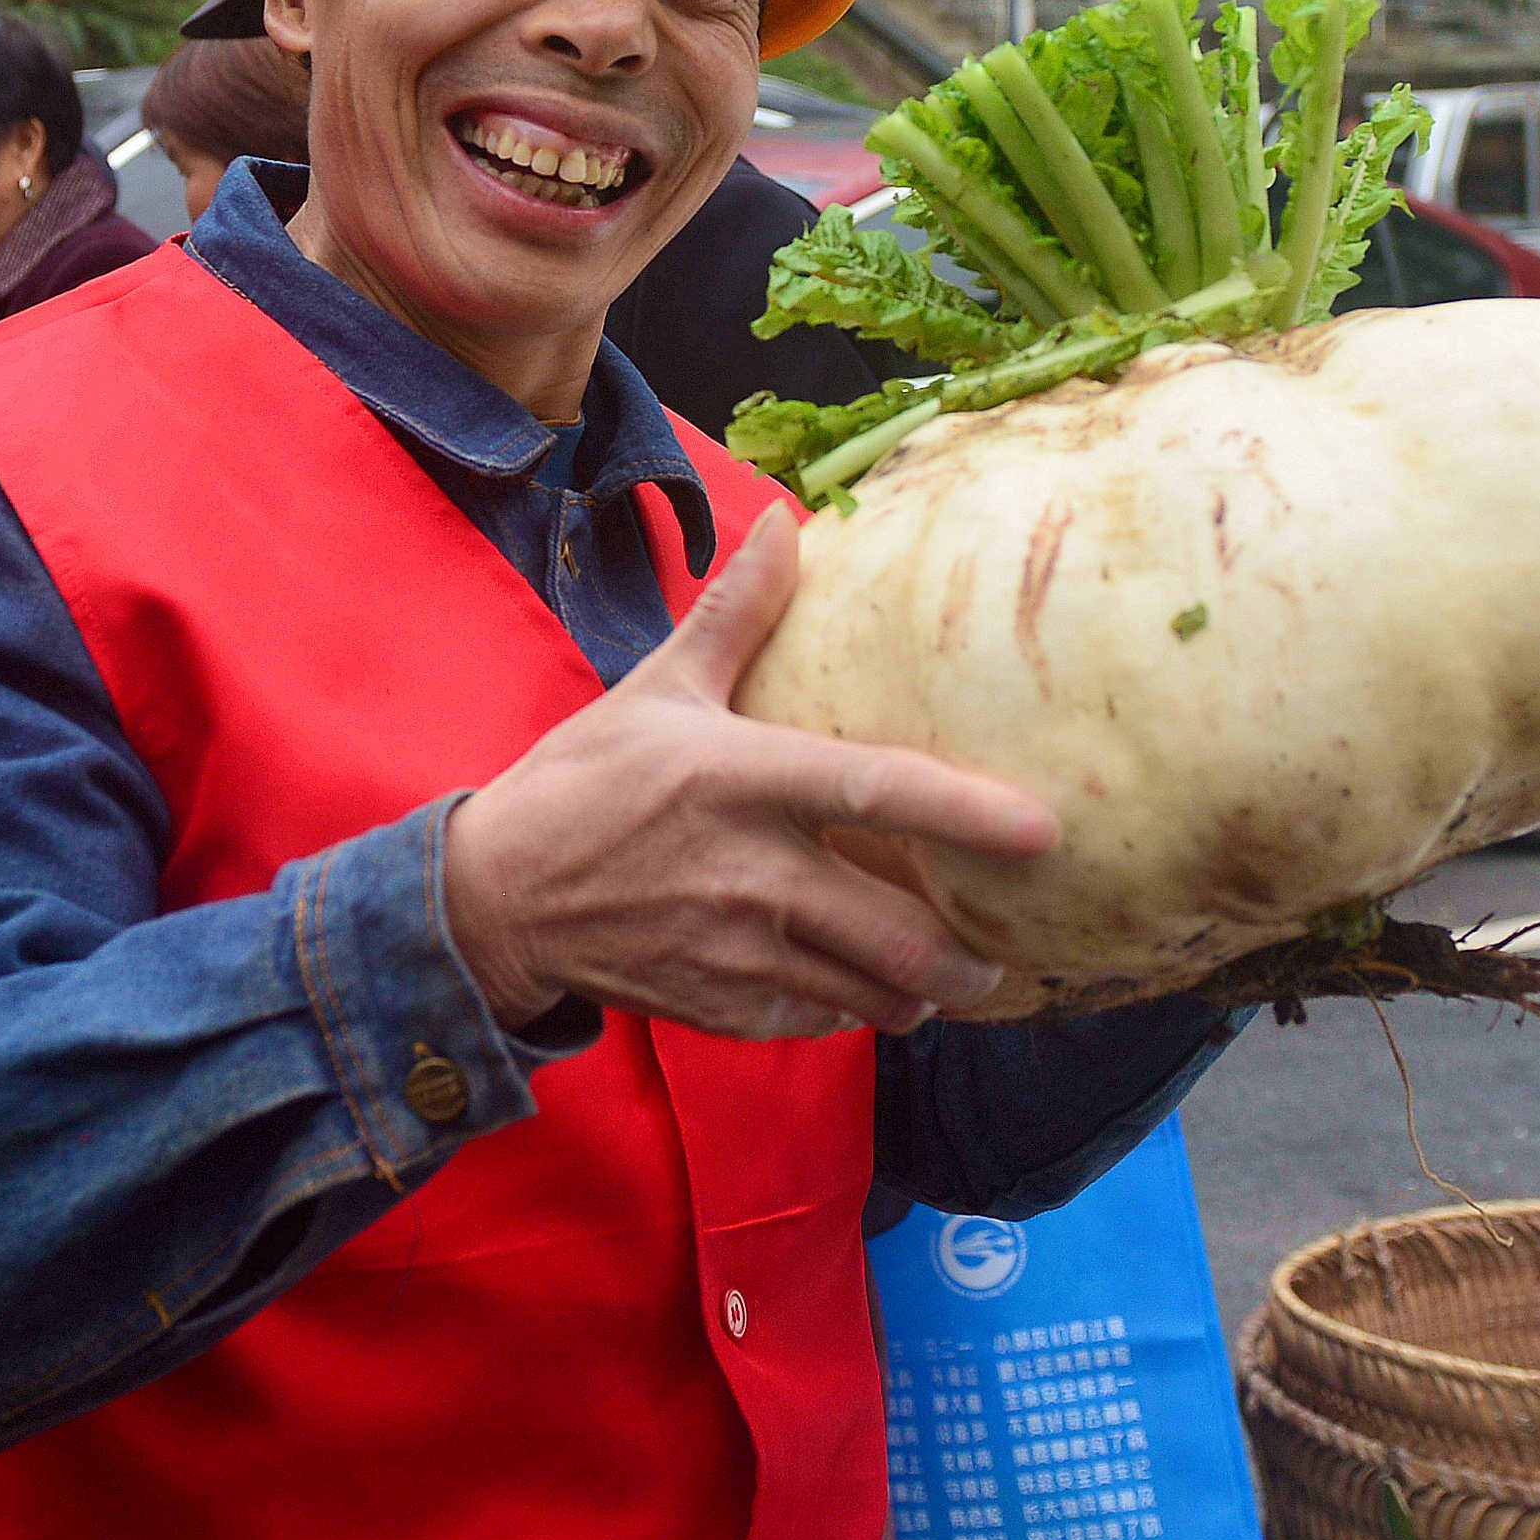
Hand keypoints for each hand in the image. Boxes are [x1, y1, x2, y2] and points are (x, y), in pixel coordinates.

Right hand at [440, 515, 1044, 1043]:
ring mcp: (734, 949)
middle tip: (1005, 951)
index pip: (873, 792)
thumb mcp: (658, 688)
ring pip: (869, 992)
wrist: (496, 898)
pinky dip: (853, 1011)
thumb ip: (737, 614)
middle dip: (966, 957)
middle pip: (895, 930)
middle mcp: (747, 872)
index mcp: (738, 778)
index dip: (965, 813)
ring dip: (921, 993)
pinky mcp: (720, 1006)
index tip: (1043, 829)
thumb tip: (787, 518)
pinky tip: (864, 992)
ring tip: (950, 979)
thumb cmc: (586, 781)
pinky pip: (819, 1021)